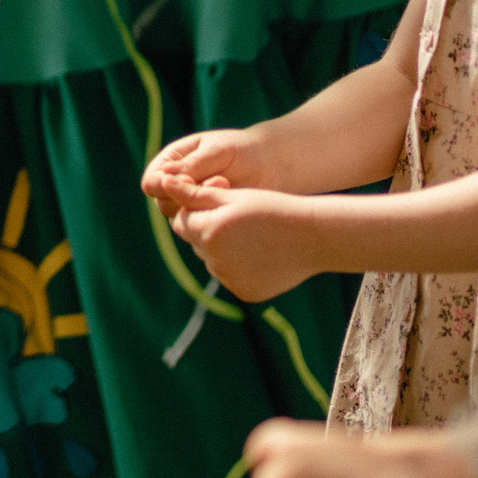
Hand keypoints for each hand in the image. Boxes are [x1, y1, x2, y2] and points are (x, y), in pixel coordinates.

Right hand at [143, 128, 267, 214]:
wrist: (272, 166)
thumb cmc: (244, 150)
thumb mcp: (217, 151)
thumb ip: (191, 165)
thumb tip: (163, 177)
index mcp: (173, 161)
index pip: (152, 180)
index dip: (162, 185)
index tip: (187, 182)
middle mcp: (178, 184)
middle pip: (162, 202)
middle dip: (187, 195)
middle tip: (218, 181)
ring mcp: (192, 203)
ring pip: (179, 217)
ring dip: (201, 205)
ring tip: (227, 186)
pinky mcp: (208, 218)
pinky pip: (199, 226)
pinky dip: (213, 215)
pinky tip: (232, 201)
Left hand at [166, 183, 320, 301]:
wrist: (314, 237)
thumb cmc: (273, 208)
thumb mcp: (234, 196)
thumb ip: (195, 193)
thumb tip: (163, 185)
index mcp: (209, 232)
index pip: (182, 221)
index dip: (196, 211)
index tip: (219, 204)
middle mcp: (214, 260)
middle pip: (196, 242)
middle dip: (208, 229)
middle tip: (239, 220)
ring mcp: (230, 279)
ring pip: (213, 260)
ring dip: (222, 249)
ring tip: (253, 236)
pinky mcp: (245, 292)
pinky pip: (231, 276)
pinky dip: (238, 266)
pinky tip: (261, 255)